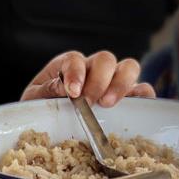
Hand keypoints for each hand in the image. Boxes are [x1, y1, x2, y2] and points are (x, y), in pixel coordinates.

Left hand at [21, 50, 155, 105]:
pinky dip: (143, 96)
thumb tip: (62, 87)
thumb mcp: (34, 97)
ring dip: (121, 84)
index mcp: (67, 64)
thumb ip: (46, 89)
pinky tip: (132, 108)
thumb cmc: (41, 105)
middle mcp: (93, 68)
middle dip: (98, 80)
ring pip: (129, 67)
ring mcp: (113, 80)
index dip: (75, 73)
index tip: (72, 92)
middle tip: (89, 102)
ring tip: (107, 104)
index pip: (75, 59)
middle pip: (105, 59)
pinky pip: (144, 89)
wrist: (50, 120)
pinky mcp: (129, 95)